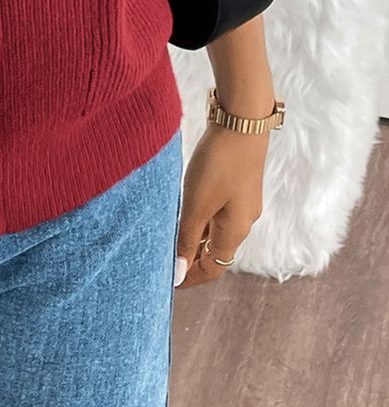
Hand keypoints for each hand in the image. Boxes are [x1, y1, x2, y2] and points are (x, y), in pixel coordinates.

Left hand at [175, 124, 268, 288]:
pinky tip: (182, 210)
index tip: (168, 283)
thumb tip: (179, 274)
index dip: (192, 278)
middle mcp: (242, 221)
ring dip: (194, 238)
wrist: (242, 122)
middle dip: (191, 260)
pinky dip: (199, 219)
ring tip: (167, 237)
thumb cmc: (219, 164)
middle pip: (215, 252)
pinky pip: (216, 212)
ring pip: (215, 231)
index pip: (214, 268)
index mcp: (235, 231)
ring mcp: (241, 203)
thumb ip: (186, 238)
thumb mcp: (197, 204)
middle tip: (163, 261)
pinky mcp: (236, 185)